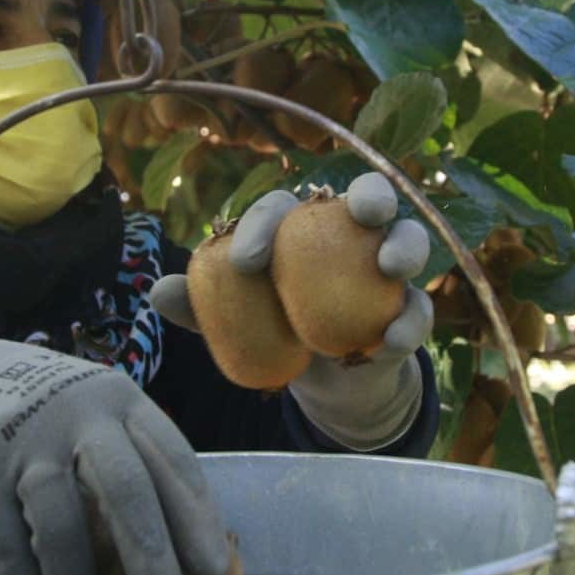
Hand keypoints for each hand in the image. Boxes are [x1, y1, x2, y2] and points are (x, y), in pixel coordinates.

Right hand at [0, 324, 231, 574]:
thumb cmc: (56, 415)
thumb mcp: (101, 416)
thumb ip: (136, 465)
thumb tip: (180, 555)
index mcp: (121, 401)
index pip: (171, 456)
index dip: (196, 514)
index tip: (213, 566)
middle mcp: (78, 414)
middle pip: (124, 488)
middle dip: (151, 556)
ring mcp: (24, 438)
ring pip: (60, 522)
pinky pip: (6, 540)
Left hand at [153, 172, 433, 448]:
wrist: (319, 380)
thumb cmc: (272, 327)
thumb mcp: (234, 319)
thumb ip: (202, 304)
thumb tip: (157, 291)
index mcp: (300, 226)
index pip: (282, 208)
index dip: (262, 224)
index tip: (243, 263)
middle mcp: (350, 233)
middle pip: (369, 194)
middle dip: (371, 194)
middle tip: (363, 211)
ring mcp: (386, 269)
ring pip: (410, 238)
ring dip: (405, 246)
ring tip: (390, 267)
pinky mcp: (408, 311)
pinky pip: (417, 309)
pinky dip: (408, 322)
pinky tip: (389, 341)